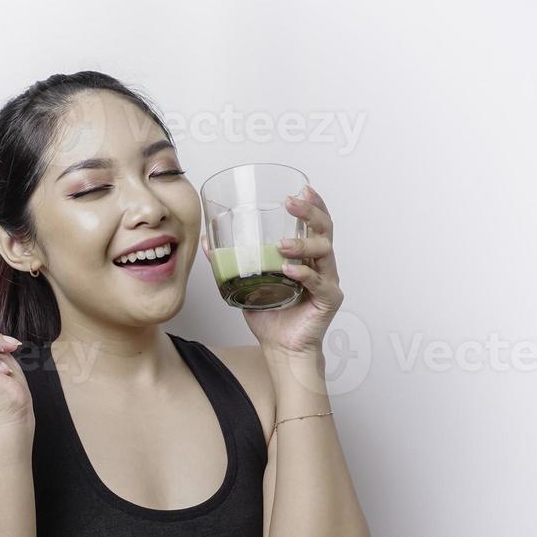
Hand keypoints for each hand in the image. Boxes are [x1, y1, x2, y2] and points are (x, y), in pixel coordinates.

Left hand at [202, 184, 342, 359]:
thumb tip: (208, 241)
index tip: (303, 188)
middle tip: (292, 203)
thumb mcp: (245, 282)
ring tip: (282, 245)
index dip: (313, 203)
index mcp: (306, 255)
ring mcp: (328, 281)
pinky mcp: (328, 300)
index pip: (316, 223)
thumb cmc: (269, 314)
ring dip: (303, 244)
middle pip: (325, 230)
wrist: (280, 348)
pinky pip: (320, 282)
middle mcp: (321, 264)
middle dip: (310, 212)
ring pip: (324, 252)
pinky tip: (289, 271)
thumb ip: (230, 261)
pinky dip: (304, 274)